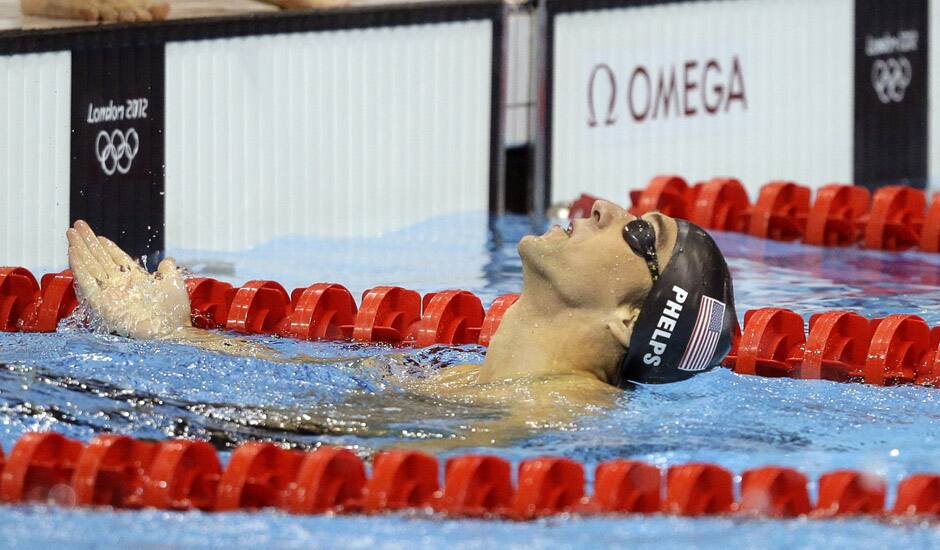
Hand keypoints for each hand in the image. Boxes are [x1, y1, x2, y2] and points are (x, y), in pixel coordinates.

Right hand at [67, 220, 191, 338]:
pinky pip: (87, 282)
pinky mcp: (101, 303)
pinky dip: (79, 267)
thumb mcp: (173, 285)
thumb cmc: (174, 312)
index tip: (99, 235)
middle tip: (77, 226)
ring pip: (90, 266)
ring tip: (70, 233)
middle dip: (88, 242)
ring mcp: (109, 293)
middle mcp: (119, 285)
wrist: (171, 331)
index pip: (116, 259)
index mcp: (135, 280)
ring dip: (80, 250)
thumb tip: (168, 260)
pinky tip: (73, 252)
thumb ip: (168, 272)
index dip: (107, 247)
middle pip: (100, 259)